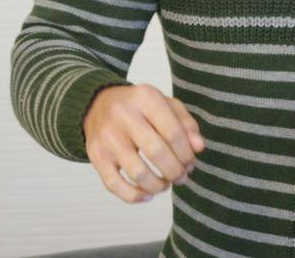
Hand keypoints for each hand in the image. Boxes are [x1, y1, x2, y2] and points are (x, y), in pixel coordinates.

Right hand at [82, 83, 204, 203]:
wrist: (97, 104)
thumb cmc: (139, 108)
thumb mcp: (165, 105)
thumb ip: (186, 124)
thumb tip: (198, 147)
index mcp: (144, 97)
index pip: (174, 133)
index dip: (187, 155)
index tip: (190, 163)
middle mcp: (123, 114)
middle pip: (157, 153)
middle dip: (175, 172)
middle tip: (180, 177)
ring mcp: (106, 135)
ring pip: (138, 173)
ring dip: (158, 186)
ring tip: (164, 184)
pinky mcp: (95, 154)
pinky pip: (114, 184)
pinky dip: (134, 196)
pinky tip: (146, 195)